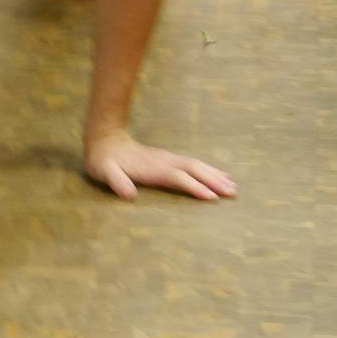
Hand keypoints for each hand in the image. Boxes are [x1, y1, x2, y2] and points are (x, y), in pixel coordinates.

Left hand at [84, 129, 236, 201]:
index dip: (193, 186)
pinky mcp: (167, 159)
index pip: (177, 177)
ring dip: (214, 175)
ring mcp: (167, 159)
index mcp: (152, 168)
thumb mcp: (104, 172)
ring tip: (232, 186)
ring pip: (195, 165)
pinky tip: (218, 174)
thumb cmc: (103, 161)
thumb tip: (129, 195)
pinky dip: (207, 170)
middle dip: (213, 180)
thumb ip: (116, 182)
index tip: (212, 197)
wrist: (104, 140)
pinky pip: (192, 164)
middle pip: (193, 169)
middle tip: (233, 192)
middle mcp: (164, 161)